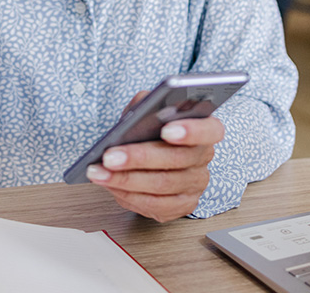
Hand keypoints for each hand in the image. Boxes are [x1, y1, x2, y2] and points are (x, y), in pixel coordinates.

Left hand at [86, 105, 223, 222]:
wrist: (151, 156)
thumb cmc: (151, 129)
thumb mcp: (149, 109)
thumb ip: (146, 104)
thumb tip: (138, 111)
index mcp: (205, 130)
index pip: (210, 130)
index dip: (191, 131)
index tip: (166, 130)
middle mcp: (203, 158)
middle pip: (177, 160)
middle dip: (139, 158)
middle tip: (110, 156)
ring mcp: (195, 185)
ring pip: (162, 186)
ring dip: (126, 180)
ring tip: (99, 172)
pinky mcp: (182, 205)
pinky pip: (155, 205)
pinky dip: (128, 196)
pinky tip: (110, 186)